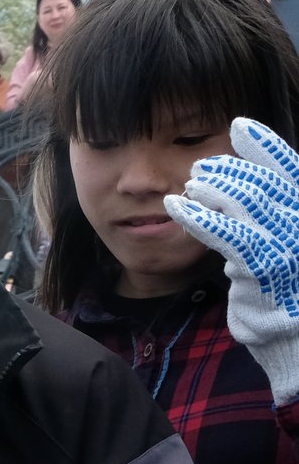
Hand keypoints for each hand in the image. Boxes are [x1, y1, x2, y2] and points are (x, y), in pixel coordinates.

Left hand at [164, 117, 298, 402]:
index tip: (239, 125)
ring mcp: (287, 242)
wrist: (295, 338)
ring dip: (211, 188)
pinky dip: (198, 215)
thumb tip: (247, 186)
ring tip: (189, 185)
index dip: (265, 145)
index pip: (290, 169)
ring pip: (244, 201)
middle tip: (200, 169)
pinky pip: (227, 233)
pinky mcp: (263, 266)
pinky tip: (176, 206)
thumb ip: (271, 218)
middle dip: (228, 170)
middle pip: (262, 181)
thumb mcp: (282, 248)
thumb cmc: (287, 296)